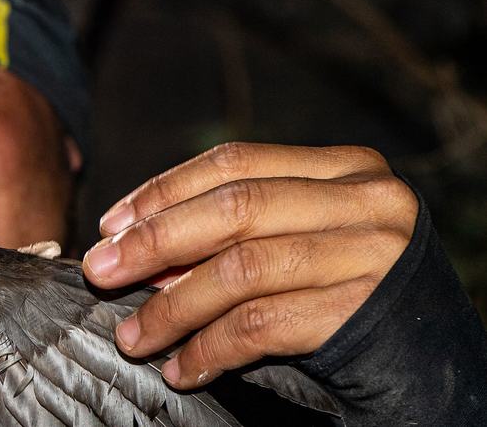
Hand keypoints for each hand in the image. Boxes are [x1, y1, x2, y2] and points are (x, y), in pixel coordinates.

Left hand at [81, 143, 416, 388]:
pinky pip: (262, 325)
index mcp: (343, 167)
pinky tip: (182, 368)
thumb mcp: (299, 239)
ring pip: (242, 270)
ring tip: (134, 337)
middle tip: (101, 273)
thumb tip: (134, 248)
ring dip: (171, 309)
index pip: (235, 162)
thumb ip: (234, 231)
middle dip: (154, 243)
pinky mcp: (363, 311)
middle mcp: (364, 200)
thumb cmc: (346, 290)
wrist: (430, 357)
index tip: (111, 225)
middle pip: (234, 209)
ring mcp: (371, 254)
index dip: (164, 191)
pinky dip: (210, 350)